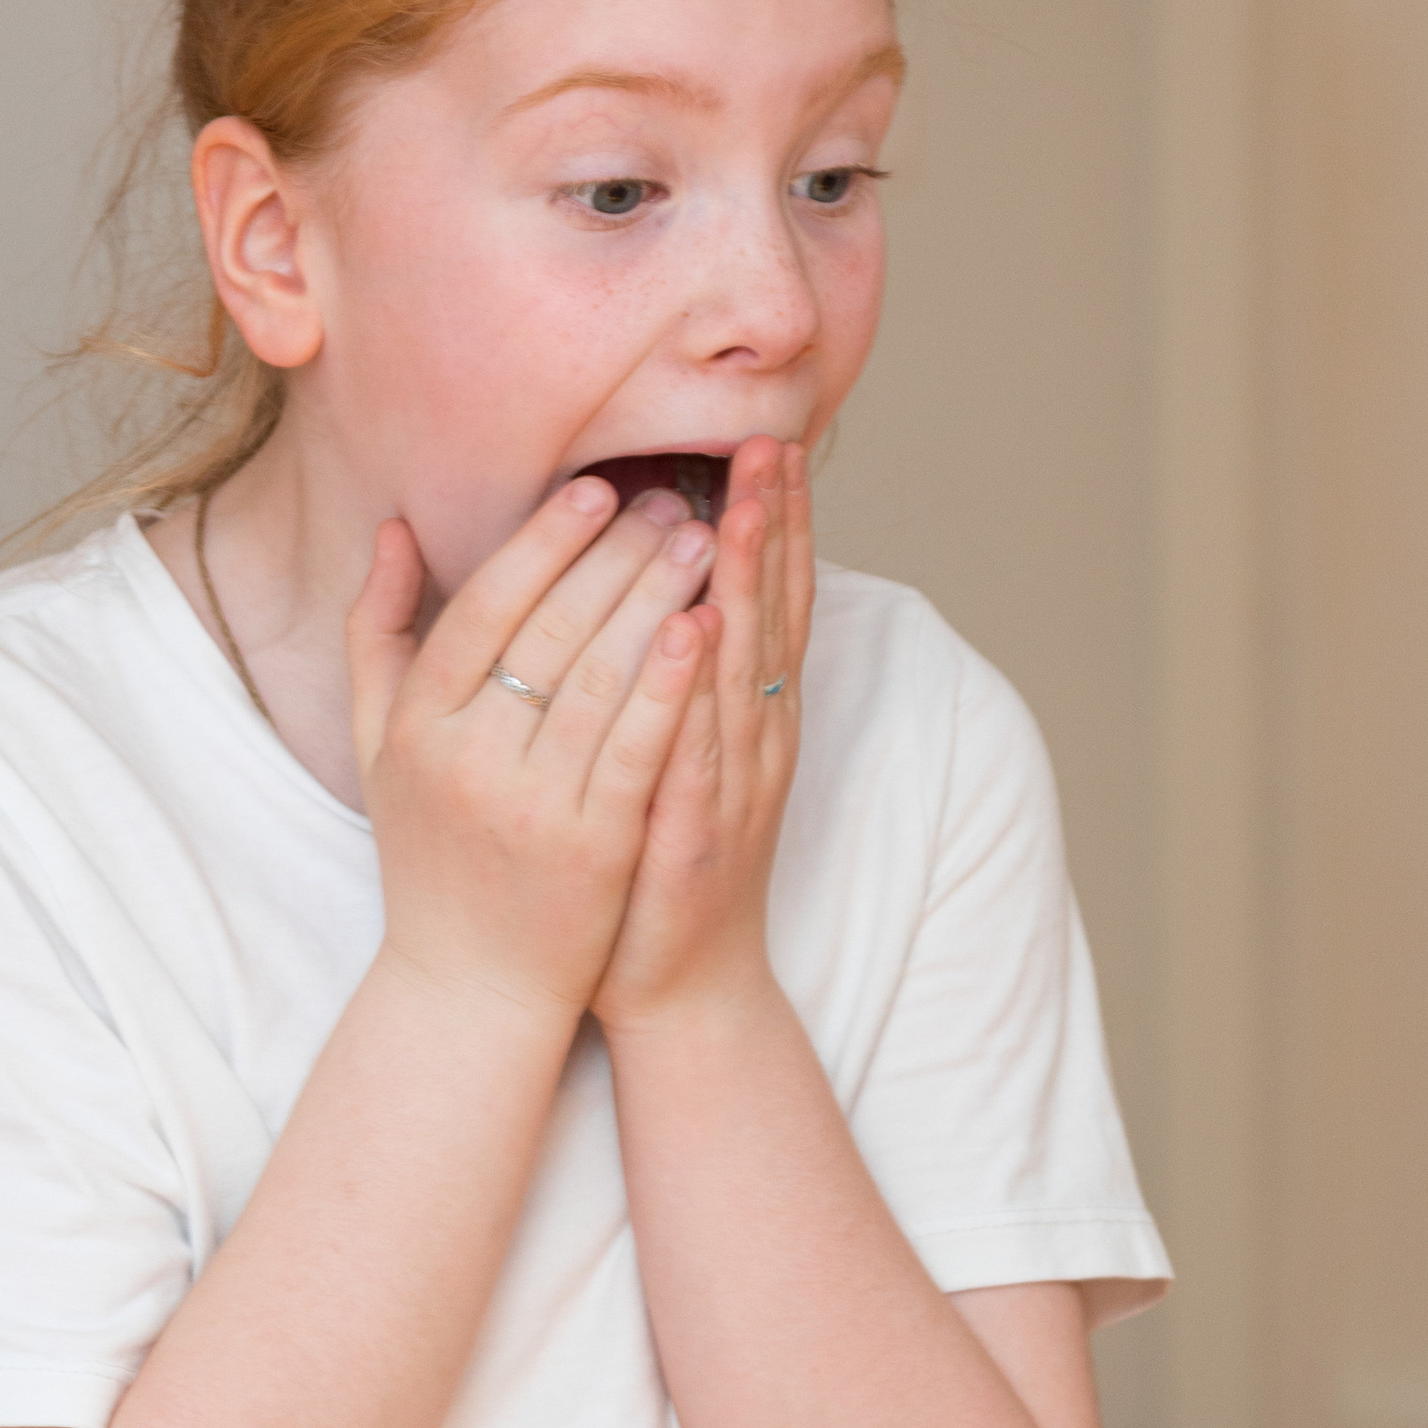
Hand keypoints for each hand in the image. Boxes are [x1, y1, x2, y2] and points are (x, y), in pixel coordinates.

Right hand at [346, 477, 718, 1019]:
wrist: (468, 988)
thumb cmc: (428, 854)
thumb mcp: (378, 745)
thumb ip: (377, 634)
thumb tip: (391, 528)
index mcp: (416, 726)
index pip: (483, 607)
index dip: (542, 542)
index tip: (594, 491)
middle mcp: (467, 759)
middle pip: (551, 630)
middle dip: (618, 554)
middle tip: (672, 501)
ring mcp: (532, 805)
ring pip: (603, 676)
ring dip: (657, 596)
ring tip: (704, 541)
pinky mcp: (594, 848)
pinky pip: (639, 747)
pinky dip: (671, 682)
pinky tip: (703, 625)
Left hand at [591, 436, 812, 1030]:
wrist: (678, 986)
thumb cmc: (656, 865)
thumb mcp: (669, 756)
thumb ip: (672, 678)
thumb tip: (669, 595)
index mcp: (743, 717)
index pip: (762, 601)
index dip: (770, 525)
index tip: (765, 443)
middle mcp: (752, 740)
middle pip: (769, 615)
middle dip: (770, 527)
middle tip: (769, 441)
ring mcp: (729, 786)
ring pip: (741, 668)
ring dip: (745, 583)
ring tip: (743, 505)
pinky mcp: (691, 834)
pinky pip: (698, 747)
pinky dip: (703, 689)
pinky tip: (701, 632)